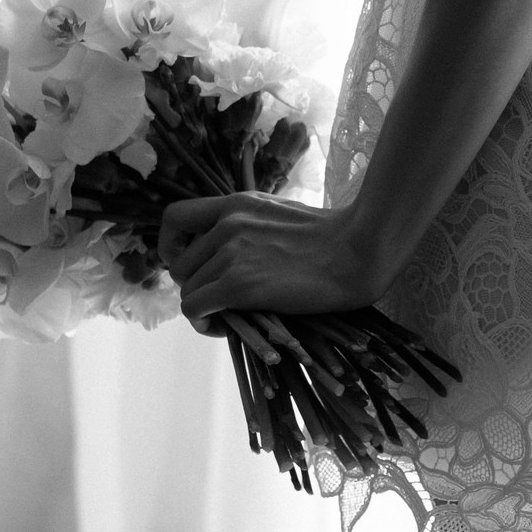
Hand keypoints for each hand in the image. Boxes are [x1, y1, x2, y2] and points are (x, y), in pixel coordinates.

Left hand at [157, 196, 381, 322]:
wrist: (359, 250)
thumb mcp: (280, 216)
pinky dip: (205, 323)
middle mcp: (227, 224)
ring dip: (204, 308)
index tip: (190, 264)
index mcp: (237, 203)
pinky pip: (195, 308)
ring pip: (188, 290)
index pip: (175, 217)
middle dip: (196, 286)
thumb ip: (250, 228)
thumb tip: (233, 257)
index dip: (172, 246)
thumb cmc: (334, 238)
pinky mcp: (238, 284)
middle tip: (222, 301)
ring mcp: (231, 253)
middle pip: (181, 265)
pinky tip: (228, 328)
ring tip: (230, 317)